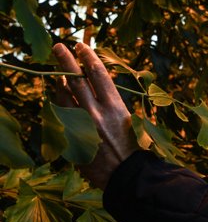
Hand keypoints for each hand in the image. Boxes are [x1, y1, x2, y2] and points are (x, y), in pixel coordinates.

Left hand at [52, 42, 138, 188]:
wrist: (127, 175)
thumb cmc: (136, 148)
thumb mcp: (130, 120)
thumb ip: (113, 104)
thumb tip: (98, 88)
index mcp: (115, 106)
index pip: (98, 74)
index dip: (88, 57)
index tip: (82, 46)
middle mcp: (96, 113)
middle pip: (76, 79)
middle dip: (66, 60)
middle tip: (59, 47)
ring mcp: (81, 125)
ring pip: (63, 96)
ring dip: (59, 82)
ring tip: (57, 73)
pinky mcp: (72, 137)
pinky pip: (60, 115)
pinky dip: (58, 103)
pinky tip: (58, 98)